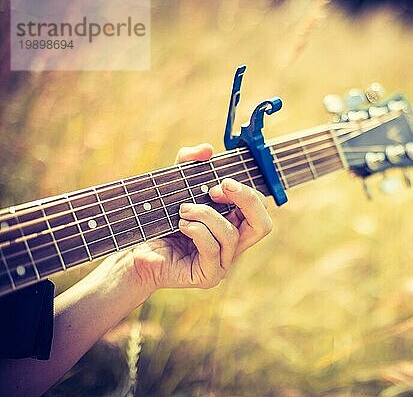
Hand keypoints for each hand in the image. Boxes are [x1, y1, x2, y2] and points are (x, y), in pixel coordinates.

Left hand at [130, 144, 271, 291]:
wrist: (135, 251)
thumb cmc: (158, 220)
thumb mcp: (175, 184)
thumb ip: (188, 162)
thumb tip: (207, 150)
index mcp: (234, 225)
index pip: (260, 210)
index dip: (246, 193)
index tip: (220, 183)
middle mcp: (233, 246)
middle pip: (263, 225)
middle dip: (245, 200)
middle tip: (216, 189)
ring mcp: (222, 263)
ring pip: (231, 235)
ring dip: (206, 215)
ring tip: (182, 210)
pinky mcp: (208, 276)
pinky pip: (213, 249)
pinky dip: (197, 231)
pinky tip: (181, 225)